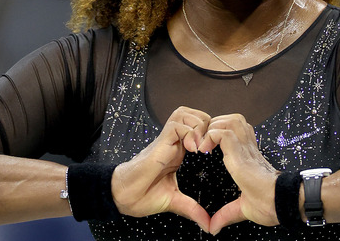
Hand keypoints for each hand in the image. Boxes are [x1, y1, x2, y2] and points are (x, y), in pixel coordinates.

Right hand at [111, 106, 211, 231]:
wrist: (125, 197)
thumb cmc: (144, 195)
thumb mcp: (175, 201)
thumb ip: (193, 209)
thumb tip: (208, 225)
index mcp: (179, 151)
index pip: (198, 127)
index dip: (209, 133)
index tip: (214, 152)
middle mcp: (174, 142)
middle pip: (194, 114)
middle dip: (207, 125)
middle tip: (209, 146)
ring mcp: (166, 140)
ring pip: (185, 113)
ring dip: (198, 126)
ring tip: (201, 147)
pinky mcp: (159, 142)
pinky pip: (176, 125)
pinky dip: (189, 132)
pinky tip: (192, 149)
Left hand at [198, 114, 279, 235]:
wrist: (282, 203)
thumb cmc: (270, 205)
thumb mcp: (242, 208)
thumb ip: (226, 214)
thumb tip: (213, 228)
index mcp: (249, 157)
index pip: (236, 131)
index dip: (221, 132)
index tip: (207, 148)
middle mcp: (249, 148)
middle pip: (232, 119)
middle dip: (215, 125)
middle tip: (204, 142)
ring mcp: (246, 149)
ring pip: (229, 120)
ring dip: (214, 128)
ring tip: (204, 144)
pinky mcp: (242, 154)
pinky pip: (223, 133)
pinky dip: (211, 136)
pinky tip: (204, 150)